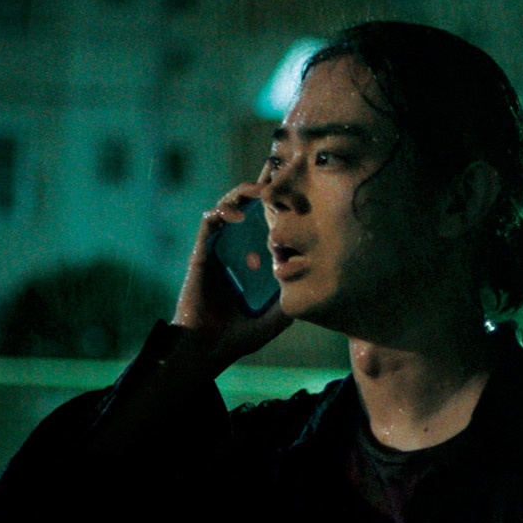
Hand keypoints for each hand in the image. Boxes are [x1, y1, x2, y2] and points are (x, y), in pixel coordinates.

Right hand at [169, 186, 292, 375]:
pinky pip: (210, 221)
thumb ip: (294, 300)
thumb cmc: (240, 336)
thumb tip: (320, 288)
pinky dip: (222, 212)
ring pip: (230, 204)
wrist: (208, 348)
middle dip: (267, 183)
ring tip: (263, 191)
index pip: (270, 218)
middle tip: (284, 174)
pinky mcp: (202, 251)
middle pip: (251, 203)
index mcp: (256, 256)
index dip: (282, 199)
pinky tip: (238, 217)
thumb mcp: (278, 317)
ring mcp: (219, 246)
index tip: (302, 189)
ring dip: (246, 192)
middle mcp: (238, 246)